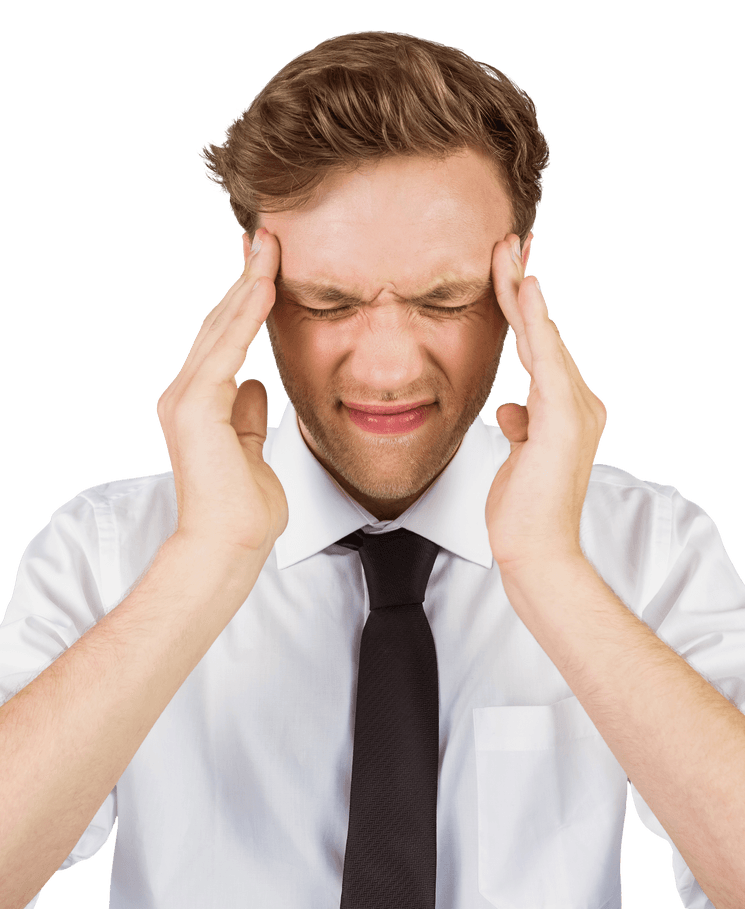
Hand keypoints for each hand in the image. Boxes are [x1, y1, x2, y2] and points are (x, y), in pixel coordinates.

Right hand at [156, 227, 286, 572]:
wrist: (228, 544)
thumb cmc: (243, 509)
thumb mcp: (251, 449)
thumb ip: (249, 416)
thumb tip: (257, 386)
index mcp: (198, 404)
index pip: (225, 340)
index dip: (246, 302)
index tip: (268, 268)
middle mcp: (185, 394)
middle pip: (220, 323)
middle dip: (246, 279)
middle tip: (267, 236)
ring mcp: (186, 398)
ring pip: (221, 327)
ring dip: (247, 283)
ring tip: (269, 243)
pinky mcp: (196, 405)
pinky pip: (227, 348)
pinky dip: (246, 314)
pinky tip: (265, 284)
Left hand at [485, 233, 607, 574]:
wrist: (537, 551)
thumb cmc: (524, 511)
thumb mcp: (517, 458)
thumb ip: (521, 426)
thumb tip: (511, 408)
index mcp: (566, 410)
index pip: (539, 347)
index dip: (522, 308)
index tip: (506, 270)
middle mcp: (578, 402)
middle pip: (542, 332)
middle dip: (521, 285)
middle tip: (508, 240)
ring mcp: (574, 409)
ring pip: (543, 337)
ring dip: (522, 291)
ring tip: (507, 251)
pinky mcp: (563, 419)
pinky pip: (547, 359)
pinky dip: (537, 321)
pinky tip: (525, 287)